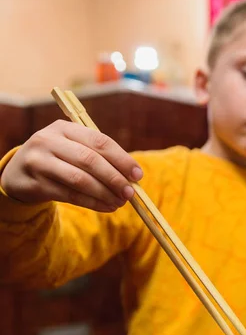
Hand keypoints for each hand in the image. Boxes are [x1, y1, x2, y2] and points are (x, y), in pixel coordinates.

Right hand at [1, 120, 142, 211]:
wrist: (19, 173)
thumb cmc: (57, 159)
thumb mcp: (72, 149)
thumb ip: (98, 157)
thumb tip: (132, 177)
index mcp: (63, 127)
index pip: (99, 141)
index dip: (121, 158)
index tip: (138, 175)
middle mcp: (49, 140)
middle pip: (90, 160)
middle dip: (114, 178)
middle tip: (130, 193)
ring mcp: (40, 162)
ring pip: (80, 180)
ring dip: (104, 193)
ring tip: (120, 203)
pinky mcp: (36, 183)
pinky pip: (70, 195)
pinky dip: (92, 203)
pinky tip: (106, 207)